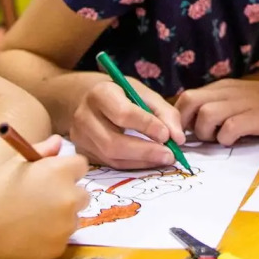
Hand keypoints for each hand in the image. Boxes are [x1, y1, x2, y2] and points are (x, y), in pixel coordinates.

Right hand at [0, 136, 89, 258]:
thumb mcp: (13, 164)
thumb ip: (41, 150)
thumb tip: (58, 142)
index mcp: (59, 172)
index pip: (81, 165)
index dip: (67, 170)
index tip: (53, 177)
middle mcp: (69, 197)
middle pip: (83, 194)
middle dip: (68, 195)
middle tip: (42, 200)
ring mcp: (66, 225)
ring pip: (73, 218)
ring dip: (61, 218)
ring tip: (30, 220)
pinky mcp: (59, 247)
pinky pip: (62, 238)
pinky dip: (50, 237)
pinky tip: (27, 236)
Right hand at [68, 76, 185, 168]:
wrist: (89, 99)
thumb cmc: (122, 94)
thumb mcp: (144, 94)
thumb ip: (165, 113)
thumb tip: (178, 139)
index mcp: (100, 93)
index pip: (122, 113)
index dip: (147, 126)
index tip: (167, 135)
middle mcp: (84, 116)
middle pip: (113, 142)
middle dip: (145, 151)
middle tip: (169, 155)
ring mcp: (80, 136)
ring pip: (111, 157)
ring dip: (141, 161)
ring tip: (163, 158)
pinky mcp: (83, 152)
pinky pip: (109, 164)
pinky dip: (132, 164)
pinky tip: (148, 161)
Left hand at [176, 78, 258, 144]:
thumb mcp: (244, 100)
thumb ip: (222, 109)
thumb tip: (196, 128)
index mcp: (224, 88)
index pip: (186, 98)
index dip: (179, 119)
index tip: (185, 136)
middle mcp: (229, 91)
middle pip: (188, 102)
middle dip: (185, 125)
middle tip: (198, 141)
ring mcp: (244, 102)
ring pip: (205, 114)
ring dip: (206, 133)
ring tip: (220, 140)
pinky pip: (230, 127)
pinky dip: (227, 138)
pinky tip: (236, 141)